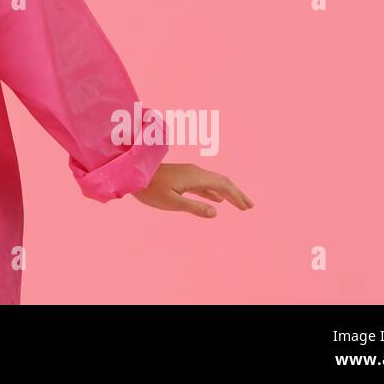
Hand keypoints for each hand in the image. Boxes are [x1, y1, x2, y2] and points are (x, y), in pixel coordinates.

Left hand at [129, 162, 253, 217]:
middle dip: (236, 193)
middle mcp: (195, 172)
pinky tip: (216, 200)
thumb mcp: (172, 202)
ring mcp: (189, 173)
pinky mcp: (183, 176)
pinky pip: (204, 184)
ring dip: (227, 193)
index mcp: (195, 177)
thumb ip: (194, 208)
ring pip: (214, 182)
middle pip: (222, 181)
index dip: (236, 196)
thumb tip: (216, 212)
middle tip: (249, 206)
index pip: (222, 186)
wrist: (133, 174)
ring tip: (238, 204)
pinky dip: (214, 191)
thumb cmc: (150, 190)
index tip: (247, 207)